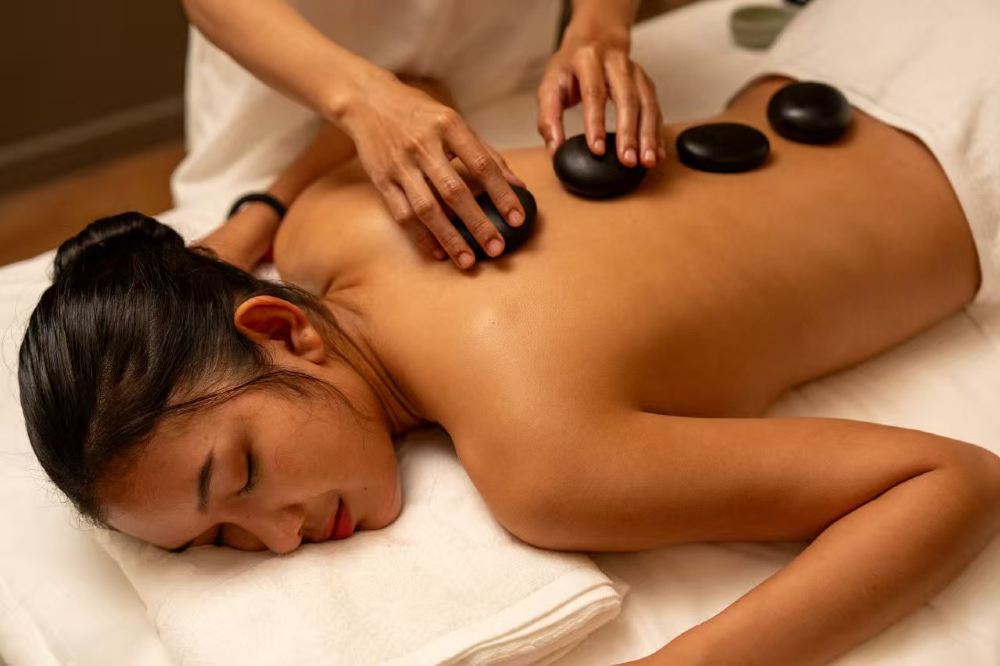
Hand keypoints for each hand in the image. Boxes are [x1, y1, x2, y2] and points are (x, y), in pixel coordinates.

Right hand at [339, 73, 525, 268]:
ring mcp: (401, 164)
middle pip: (455, 192)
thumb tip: (519, 186)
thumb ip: (486, 154)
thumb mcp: (455, 123)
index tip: (517, 219)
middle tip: (496, 248)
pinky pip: (402, 215)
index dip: (502, 194)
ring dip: (449, 238)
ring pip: (427, 209)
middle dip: (478, 224)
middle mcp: (424, 145)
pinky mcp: (382, 180)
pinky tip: (437, 252)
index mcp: (449, 126)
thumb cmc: (419, 113)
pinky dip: (421, 237)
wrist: (368, 101)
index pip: (483, 165)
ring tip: (467, 261)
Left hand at [538, 29, 664, 167]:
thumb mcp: (550, 86)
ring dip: (648, 135)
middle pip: (627, 98)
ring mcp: (635, 71)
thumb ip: (549, 118)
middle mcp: (616, 63)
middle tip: (627, 160)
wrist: (595, 38)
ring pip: (647, 103)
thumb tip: (554, 149)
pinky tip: (656, 152)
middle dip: (629, 133)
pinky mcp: (646, 82)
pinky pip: (655, 108)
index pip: (594, 93)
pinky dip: (656, 132)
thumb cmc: (571, 67)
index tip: (597, 149)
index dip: (596, 122)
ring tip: (647, 161)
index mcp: (588, 60)